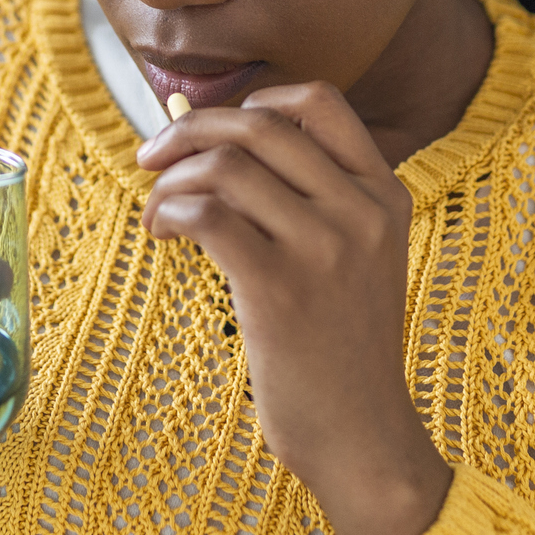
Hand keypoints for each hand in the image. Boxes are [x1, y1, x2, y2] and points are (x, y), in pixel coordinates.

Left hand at [137, 83, 450, 534]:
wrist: (362, 435)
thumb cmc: (340, 349)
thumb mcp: (357, 258)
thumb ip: (314, 201)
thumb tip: (217, 145)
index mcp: (384, 194)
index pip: (320, 102)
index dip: (253, 99)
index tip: (210, 130)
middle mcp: (361, 210)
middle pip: (258, 125)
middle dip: (187, 132)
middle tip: (150, 159)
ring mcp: (325, 248)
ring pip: (224, 167)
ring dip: (171, 182)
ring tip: (157, 215)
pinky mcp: (281, 289)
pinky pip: (207, 216)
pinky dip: (171, 214)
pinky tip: (164, 236)